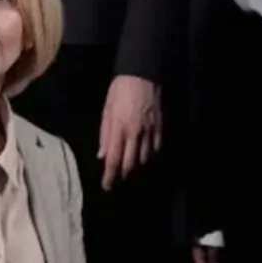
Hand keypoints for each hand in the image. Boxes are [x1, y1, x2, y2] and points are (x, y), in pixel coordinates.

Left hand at [96, 74, 159, 189]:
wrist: (142, 75)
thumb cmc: (119, 91)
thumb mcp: (106, 110)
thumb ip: (105, 134)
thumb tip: (102, 155)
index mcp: (118, 129)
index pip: (113, 160)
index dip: (110, 176)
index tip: (106, 186)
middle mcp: (134, 134)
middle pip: (130, 164)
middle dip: (123, 175)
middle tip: (118, 179)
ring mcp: (149, 131)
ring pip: (144, 158)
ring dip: (136, 166)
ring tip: (130, 168)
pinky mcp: (159, 127)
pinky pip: (156, 148)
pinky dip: (150, 155)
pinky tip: (145, 155)